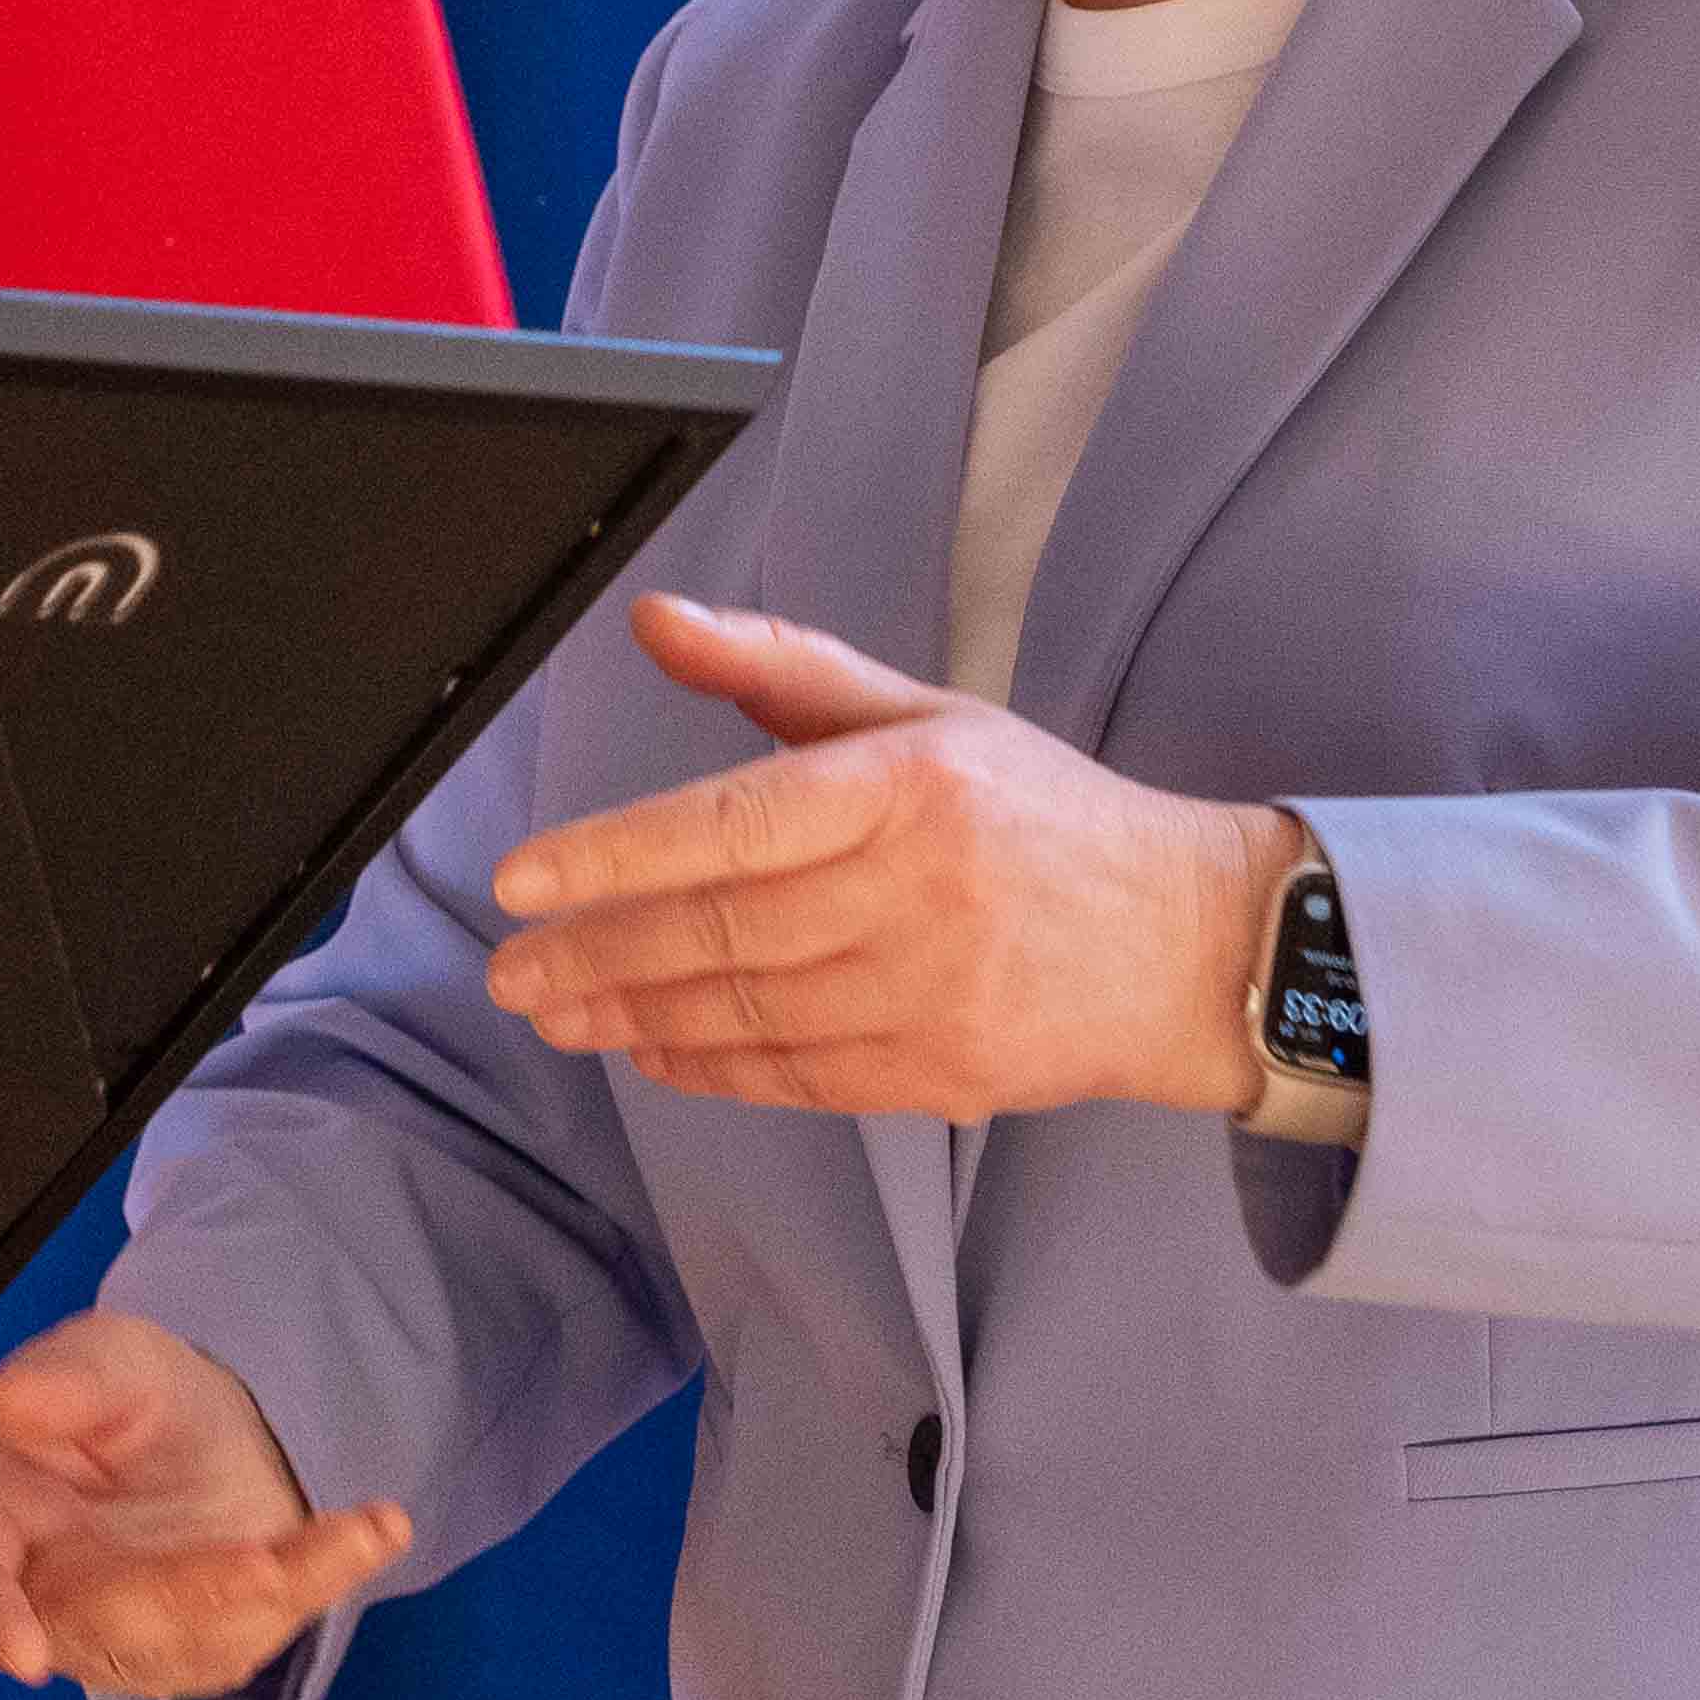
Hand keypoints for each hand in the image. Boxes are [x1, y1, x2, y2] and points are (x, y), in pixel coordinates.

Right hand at [0, 1309, 413, 1699]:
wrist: (195, 1424)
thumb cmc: (115, 1392)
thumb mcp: (97, 1356)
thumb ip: (59, 1379)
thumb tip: (10, 1405)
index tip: (22, 1653)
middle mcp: (46, 1597)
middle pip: (95, 1624)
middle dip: (180, 1599)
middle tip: (258, 1567)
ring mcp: (126, 1635)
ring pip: (188, 1641)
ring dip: (268, 1596)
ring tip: (350, 1536)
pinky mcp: (205, 1642)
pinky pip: (263, 1626)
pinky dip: (324, 1576)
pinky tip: (378, 1528)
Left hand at [481, 593, 1293, 1124]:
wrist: (1188, 942)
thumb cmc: (1043, 816)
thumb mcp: (923, 714)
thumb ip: (781, 667)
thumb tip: (656, 621)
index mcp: (908, 785)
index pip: (732, 823)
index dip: (616, 855)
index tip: (524, 878)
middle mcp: (919, 891)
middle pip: (724, 929)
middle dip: (597, 952)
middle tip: (511, 967)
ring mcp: (934, 992)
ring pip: (749, 1011)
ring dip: (634, 1016)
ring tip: (556, 1010)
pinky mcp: (946, 1075)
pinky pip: (799, 1077)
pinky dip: (712, 1067)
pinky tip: (649, 1051)